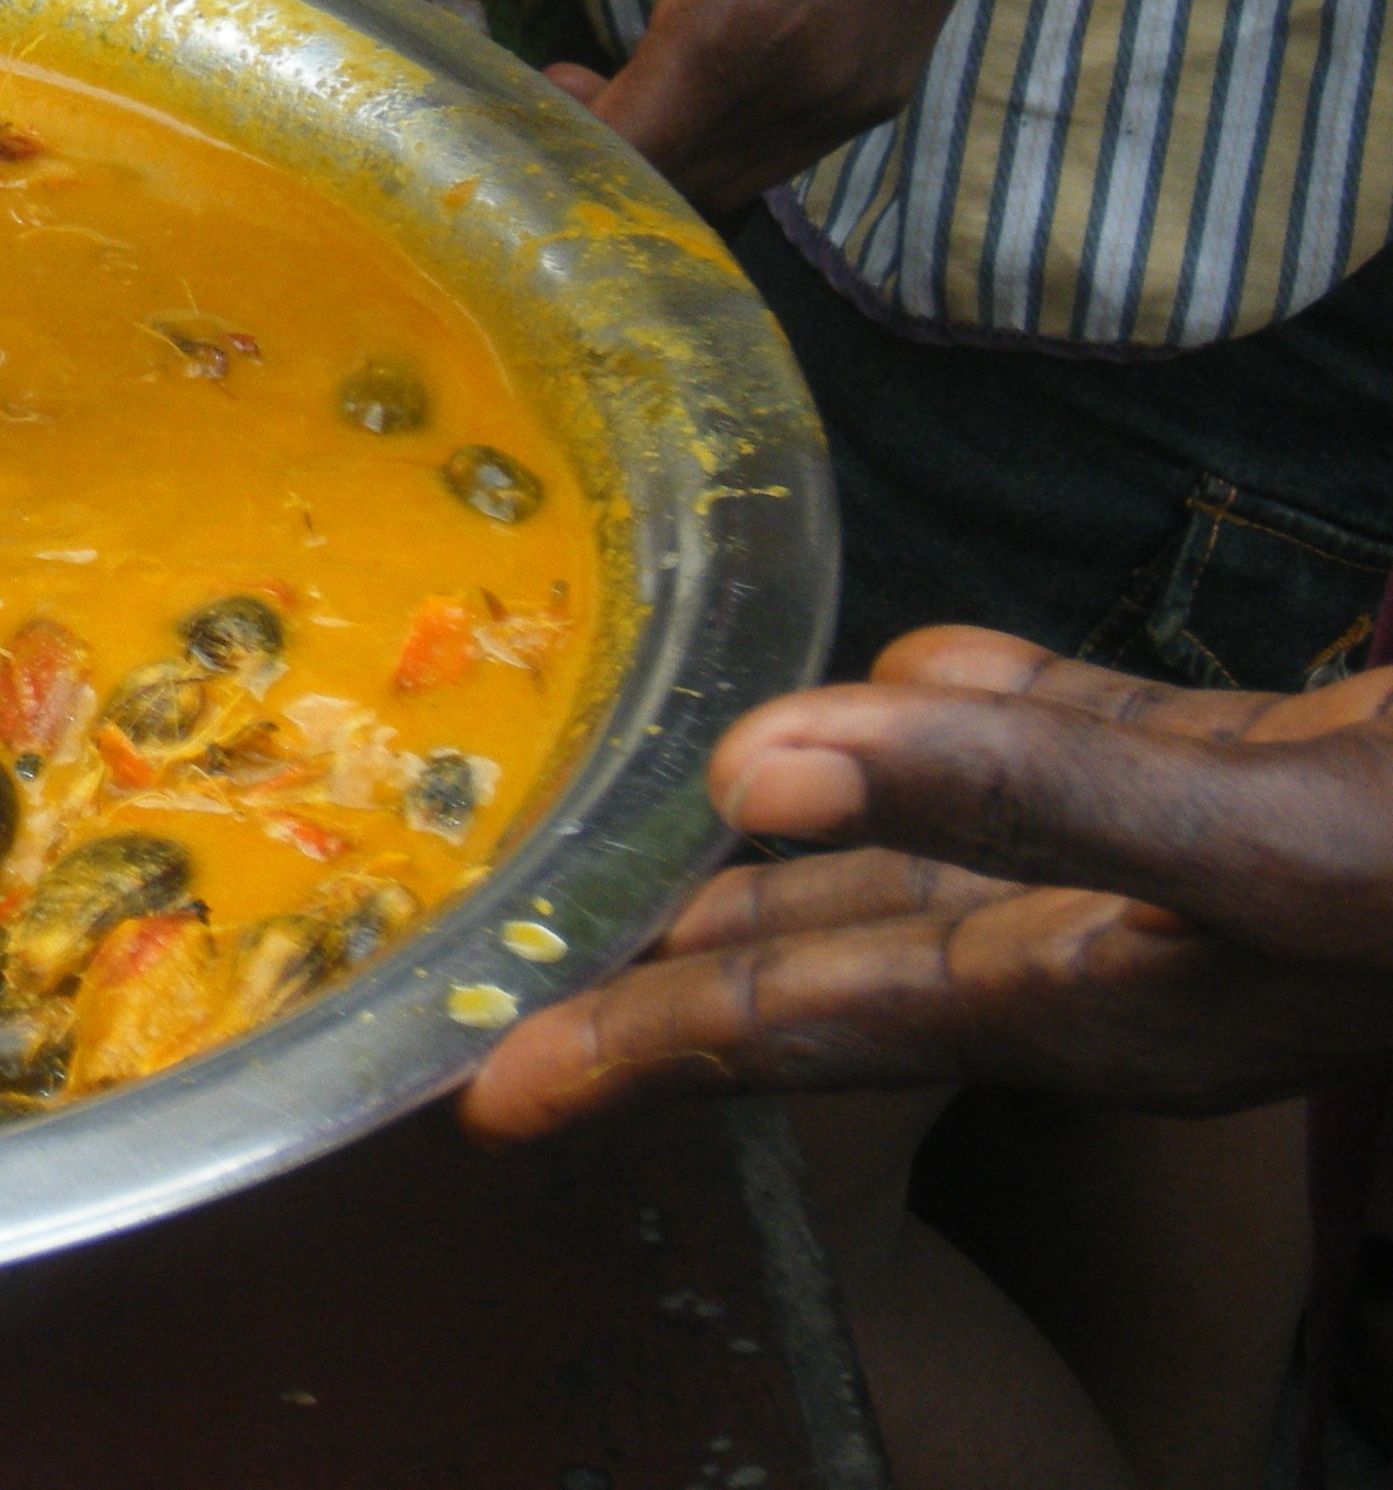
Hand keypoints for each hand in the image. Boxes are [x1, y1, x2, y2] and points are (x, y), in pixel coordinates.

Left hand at [394, 0, 1053, 216]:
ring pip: (723, 177)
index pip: (618, 158)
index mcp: (749, 28)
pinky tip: (668, 57)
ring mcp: (859, 90)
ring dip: (647, 148)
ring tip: (582, 72)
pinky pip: (775, 144)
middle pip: (669, 188)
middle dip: (582, 159)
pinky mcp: (885, 75)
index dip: (535, 154)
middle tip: (519, 85)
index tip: (474, 110)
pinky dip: (707, 129)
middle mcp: (812, 87)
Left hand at [463, 627, 1392, 1136]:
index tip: (484, 1099)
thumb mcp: (1286, 836)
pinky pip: (1089, 758)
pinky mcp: (1281, 782)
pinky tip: (909, 670)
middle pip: (850, 965)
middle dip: (687, 977)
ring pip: (950, 859)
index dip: (644, 1055)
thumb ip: (1035, 793)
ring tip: (672, 839)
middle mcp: (1139, 956)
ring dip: (811, 846)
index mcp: (1114, 999)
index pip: (814, 1029)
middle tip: (529, 985)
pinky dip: (986, 717)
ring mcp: (1205, 868)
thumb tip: (756, 762)